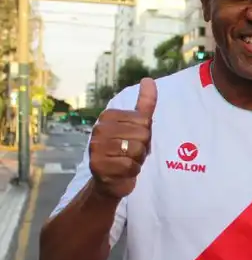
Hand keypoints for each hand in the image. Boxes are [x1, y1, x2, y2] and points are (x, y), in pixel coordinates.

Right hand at [88, 78, 156, 198]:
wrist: (110, 180)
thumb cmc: (126, 150)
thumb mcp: (137, 125)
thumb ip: (144, 104)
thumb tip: (149, 79)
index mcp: (108, 116)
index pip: (144, 120)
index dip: (146, 134)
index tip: (134, 139)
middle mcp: (99, 129)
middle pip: (143, 135)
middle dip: (143, 148)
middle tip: (131, 153)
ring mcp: (96, 148)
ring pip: (137, 150)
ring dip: (137, 160)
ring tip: (126, 161)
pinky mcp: (98, 166)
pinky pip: (130, 166)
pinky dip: (132, 171)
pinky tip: (122, 171)